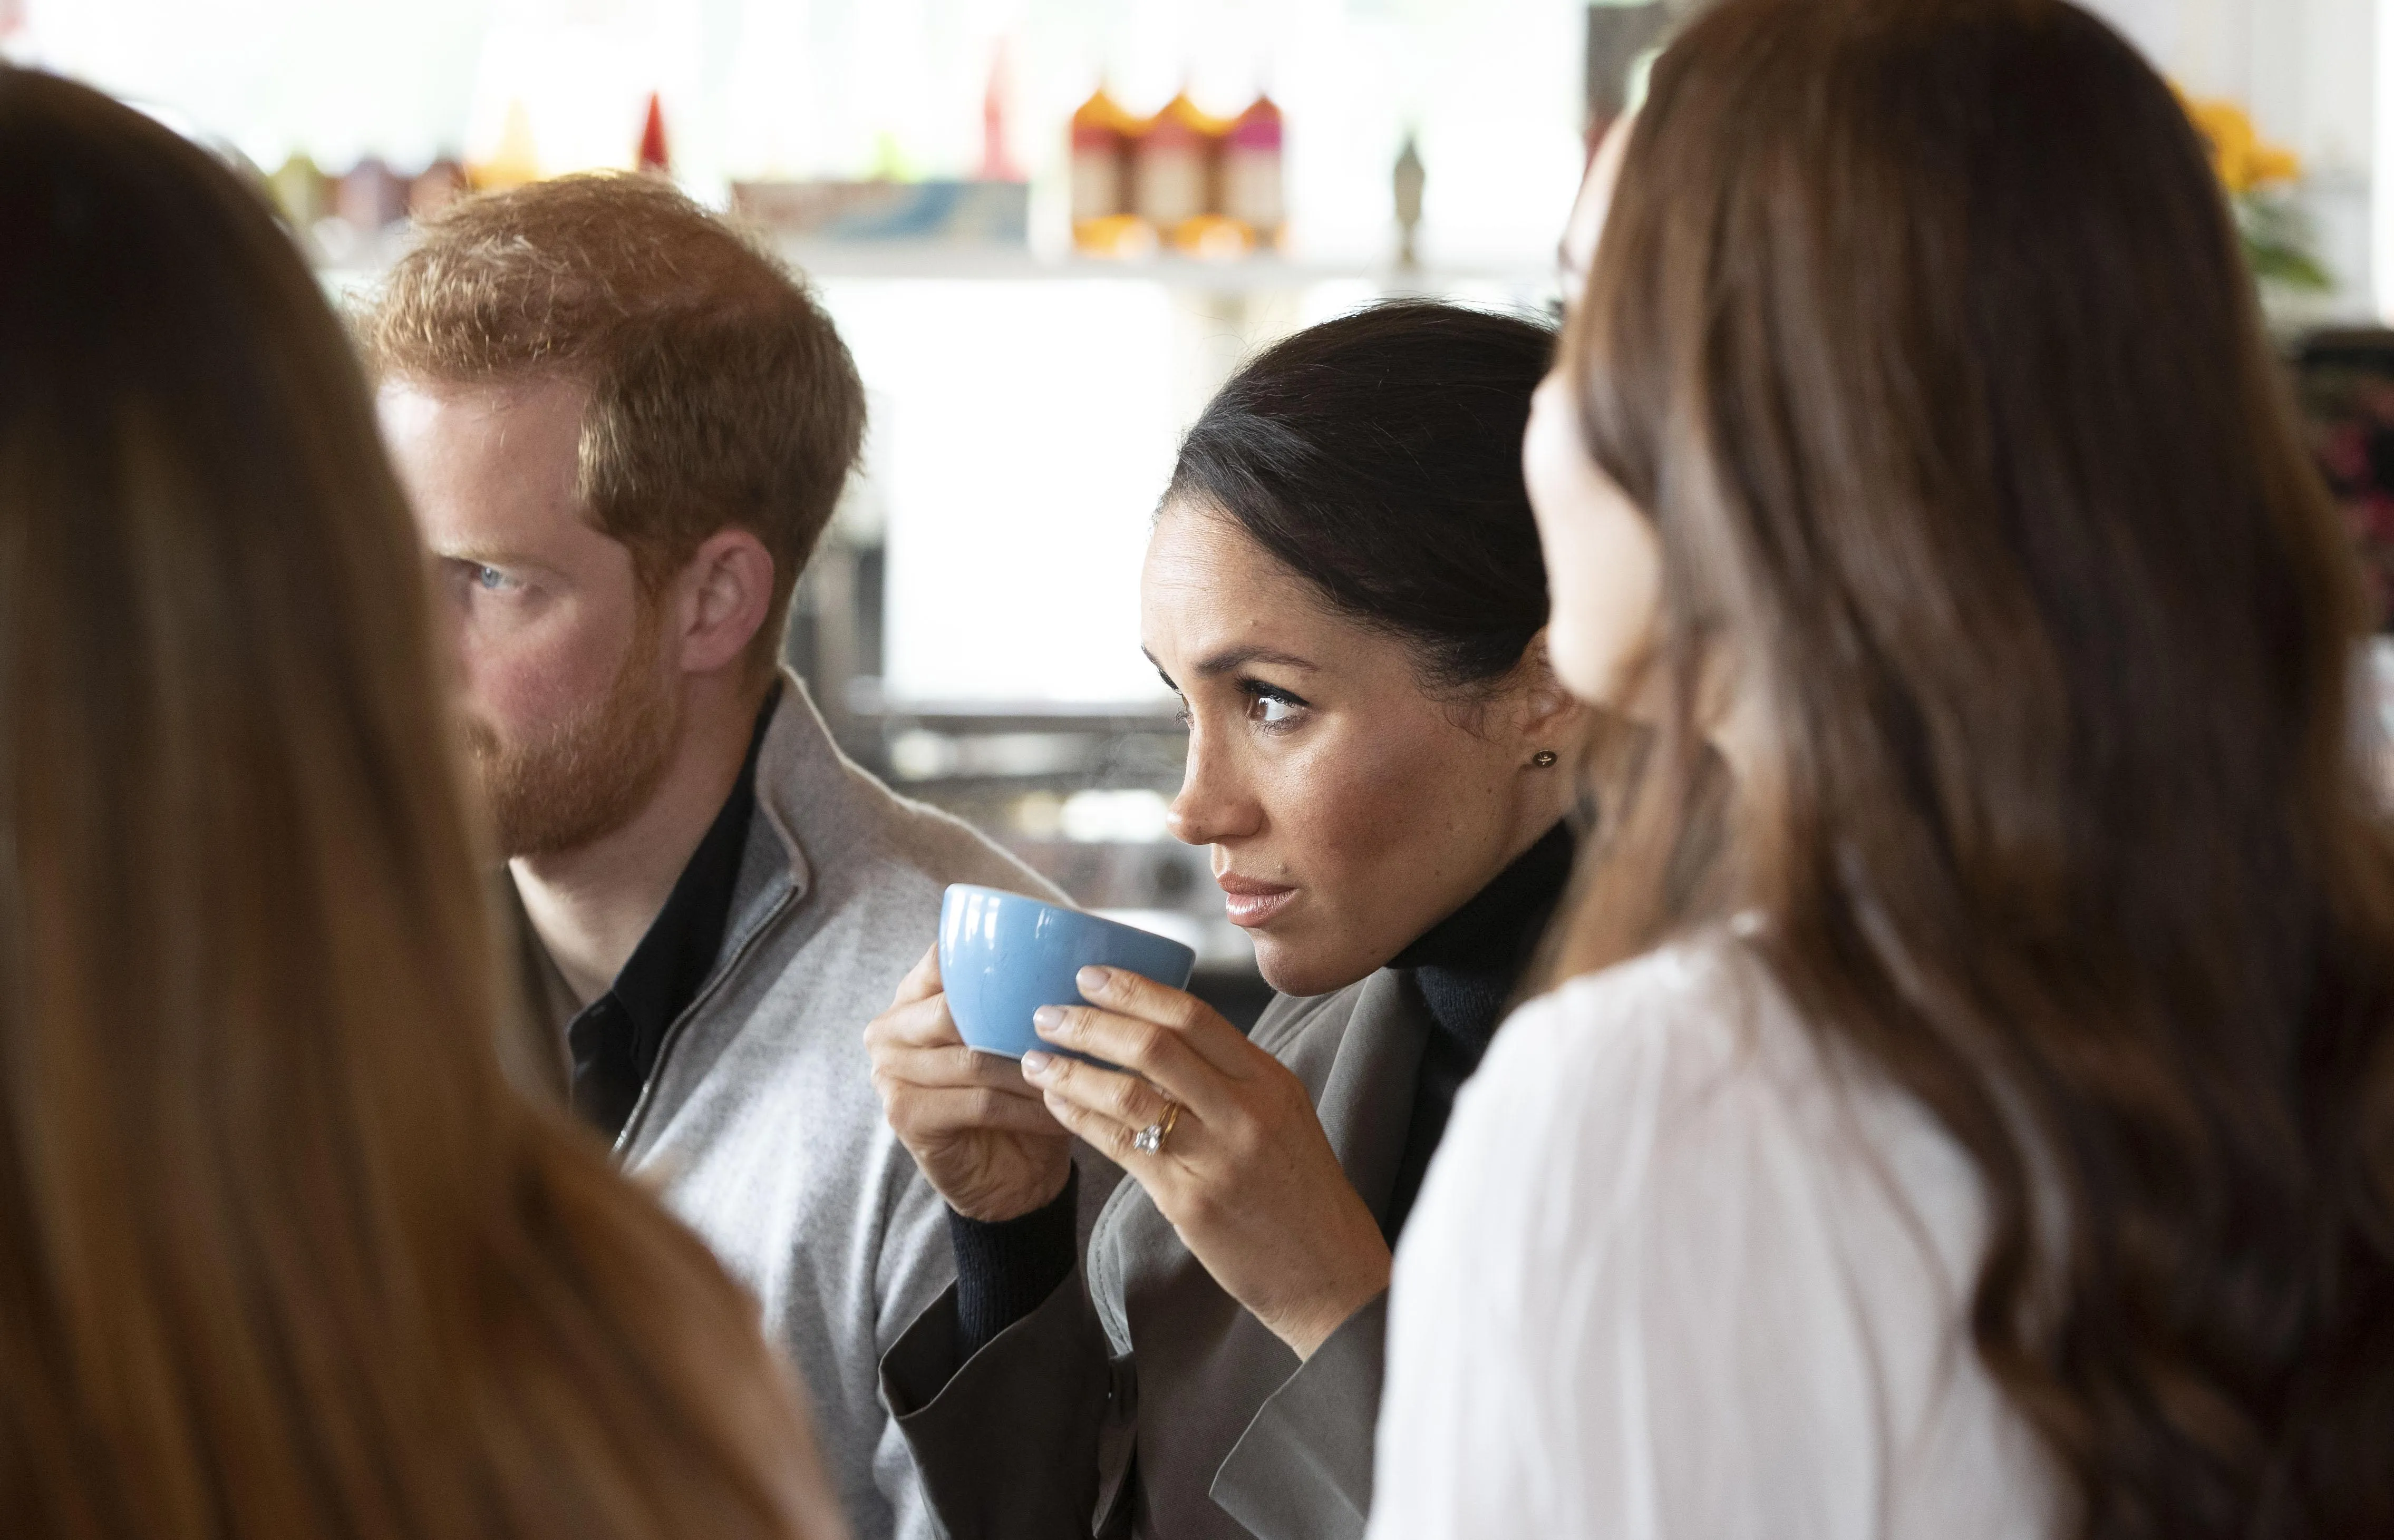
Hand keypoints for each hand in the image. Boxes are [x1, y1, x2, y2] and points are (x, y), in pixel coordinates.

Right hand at [865, 946, 1073, 1222]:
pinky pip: (978, 1101)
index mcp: (912, 996)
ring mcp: (889, 1073)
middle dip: (1018, 1024)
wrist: (1009, 1176)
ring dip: (1030, 1070)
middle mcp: (889, 1029)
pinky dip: (1025, 1107)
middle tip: (1069, 1034)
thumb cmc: (1017, 1092)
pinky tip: (1057, 1110)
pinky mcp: (905, 1115)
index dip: (996, 965)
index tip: (1052, 974)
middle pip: (953, 1009)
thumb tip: (1076, 953)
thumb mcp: (1019, 1037)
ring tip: (1074, 1074)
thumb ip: (1022, 998)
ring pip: (973, 1059)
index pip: (944, 959)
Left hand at [1022, 966, 1390, 1359]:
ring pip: (1129, 1096)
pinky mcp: (1190, 1202)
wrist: (1328, 1271)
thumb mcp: (1280, 1115)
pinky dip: (1082, 1120)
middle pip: (1156, 1047)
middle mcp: (1246, 1112)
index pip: (1194, 1016)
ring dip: (1072, 1072)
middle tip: (1047, 1014)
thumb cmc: (1298, 1190)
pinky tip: (1057, 1105)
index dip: (1134, 990)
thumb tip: (1159, 1036)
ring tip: (1035, 1060)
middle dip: (1091, 1024)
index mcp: (1269, 1081)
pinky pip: (1123, 1148)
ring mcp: (1218, 1158)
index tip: (1089, 976)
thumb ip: (1228, 1077)